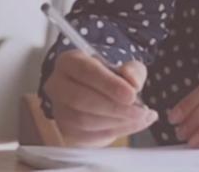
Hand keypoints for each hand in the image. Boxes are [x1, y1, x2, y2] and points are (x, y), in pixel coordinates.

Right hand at [43, 51, 157, 146]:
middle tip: (140, 111)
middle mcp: (57, 85)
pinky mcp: (65, 130)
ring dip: (116, 122)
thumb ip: (133, 70)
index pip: (85, 71)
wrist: (99, 94)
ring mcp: (59, 110)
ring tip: (141, 117)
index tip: (132, 94)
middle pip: (81, 99)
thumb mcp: (125, 67)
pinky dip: (115, 132)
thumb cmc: (110, 77)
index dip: (109, 84)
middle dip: (114, 107)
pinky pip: (88, 136)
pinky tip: (134, 124)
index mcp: (69, 62)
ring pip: (83, 120)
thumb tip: (133, 82)